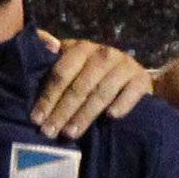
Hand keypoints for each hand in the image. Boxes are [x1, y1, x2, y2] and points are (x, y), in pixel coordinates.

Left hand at [29, 36, 151, 140]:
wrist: (129, 76)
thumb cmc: (90, 74)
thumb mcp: (70, 64)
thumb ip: (51, 58)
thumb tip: (44, 44)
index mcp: (81, 49)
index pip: (61, 73)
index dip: (48, 97)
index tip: (36, 119)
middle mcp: (103, 54)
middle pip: (79, 86)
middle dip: (62, 111)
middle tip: (50, 132)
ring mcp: (124, 66)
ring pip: (101, 92)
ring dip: (85, 114)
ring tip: (71, 133)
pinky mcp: (142, 79)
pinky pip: (131, 93)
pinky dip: (121, 104)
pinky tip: (110, 117)